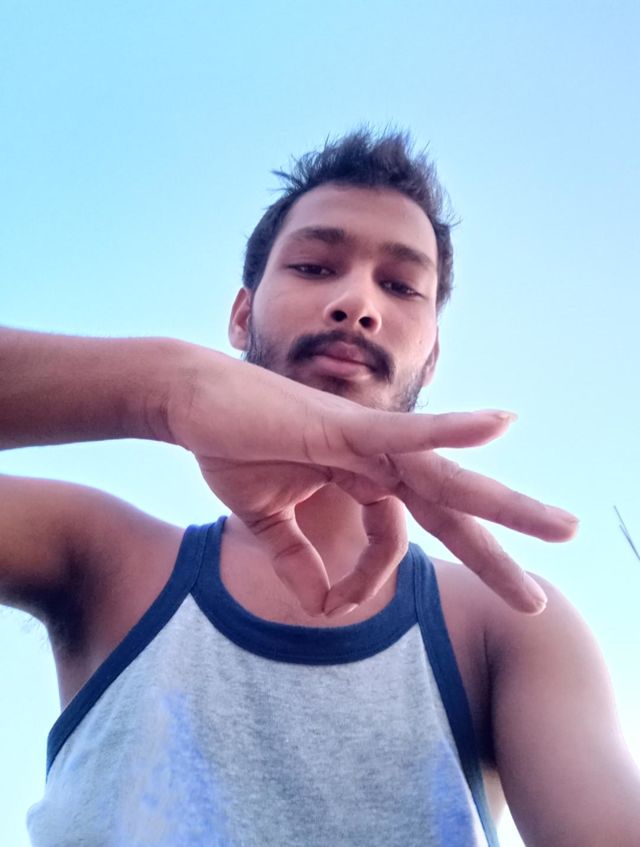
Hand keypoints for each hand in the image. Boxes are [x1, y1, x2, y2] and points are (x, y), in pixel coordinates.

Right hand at [167, 351, 577, 615]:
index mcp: (360, 477)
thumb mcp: (266, 518)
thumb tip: (320, 606)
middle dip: (495, 550)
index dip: (368, 579)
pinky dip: (453, 430)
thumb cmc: (230, 445)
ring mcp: (367, 439)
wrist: (191, 399)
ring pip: (447, 479)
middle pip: (448, 509)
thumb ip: (296, 557)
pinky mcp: (347, 426)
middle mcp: (377, 457)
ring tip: (561, 530)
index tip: (334, 605)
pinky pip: (408, 432)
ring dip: (504, 503)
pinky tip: (500, 424)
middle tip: (535, 597)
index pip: (391, 538)